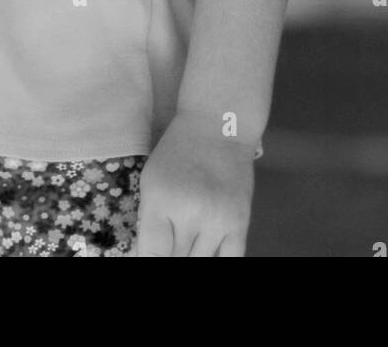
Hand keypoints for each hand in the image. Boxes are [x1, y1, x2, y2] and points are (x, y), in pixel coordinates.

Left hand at [133, 110, 255, 256]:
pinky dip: (217, 259)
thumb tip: (147, 256)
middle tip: (172, 237)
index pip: (150, 255)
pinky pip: (230, 259)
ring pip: (200, 261)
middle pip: (176, 260)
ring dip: (192, 254)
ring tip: (189, 237)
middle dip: (171, 252)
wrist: (219, 126)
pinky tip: (208, 250)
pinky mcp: (240, 221)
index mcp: (160, 200)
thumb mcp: (151, 180)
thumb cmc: (178, 152)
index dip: (148, 261)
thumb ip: (148, 222)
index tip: (152, 255)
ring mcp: (217, 219)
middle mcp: (189, 213)